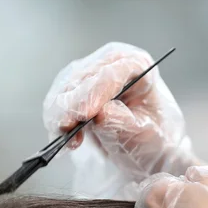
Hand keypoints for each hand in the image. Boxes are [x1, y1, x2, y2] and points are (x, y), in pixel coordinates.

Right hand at [43, 42, 195, 180]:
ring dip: (61, 116)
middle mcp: (110, 62)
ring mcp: (89, 72)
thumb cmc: (152, 136)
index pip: (111, 73)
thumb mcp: (144, 134)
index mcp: (137, 65)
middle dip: (72, 106)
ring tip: (73, 141)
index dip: (95, 92)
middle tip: (68, 132)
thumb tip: (100, 114)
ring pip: (63, 89)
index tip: (84, 114)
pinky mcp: (72, 87)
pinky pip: (55, 102)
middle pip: (81, 78)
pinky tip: (68, 137)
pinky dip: (57, 121)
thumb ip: (121, 123)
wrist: (146, 145)